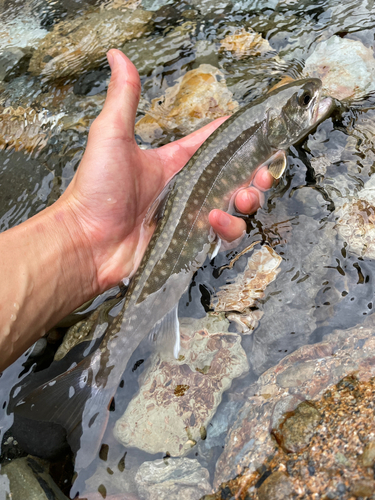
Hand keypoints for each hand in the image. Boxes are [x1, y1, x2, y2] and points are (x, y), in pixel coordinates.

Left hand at [59, 49, 272, 292]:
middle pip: (233, 177)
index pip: (211, 143)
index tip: (258, 130)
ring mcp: (190, 216)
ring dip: (247, 200)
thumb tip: (117, 56)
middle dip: (255, 173)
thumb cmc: (96, 190)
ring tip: (241, 197)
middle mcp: (186, 188)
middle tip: (262, 174)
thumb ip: (124, 98)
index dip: (235, 136)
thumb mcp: (111, 136)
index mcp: (172, 162)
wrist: (87, 242)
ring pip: (234, 206)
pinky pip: (222, 235)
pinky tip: (215, 220)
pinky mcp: (190, 241)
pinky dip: (227, 228)